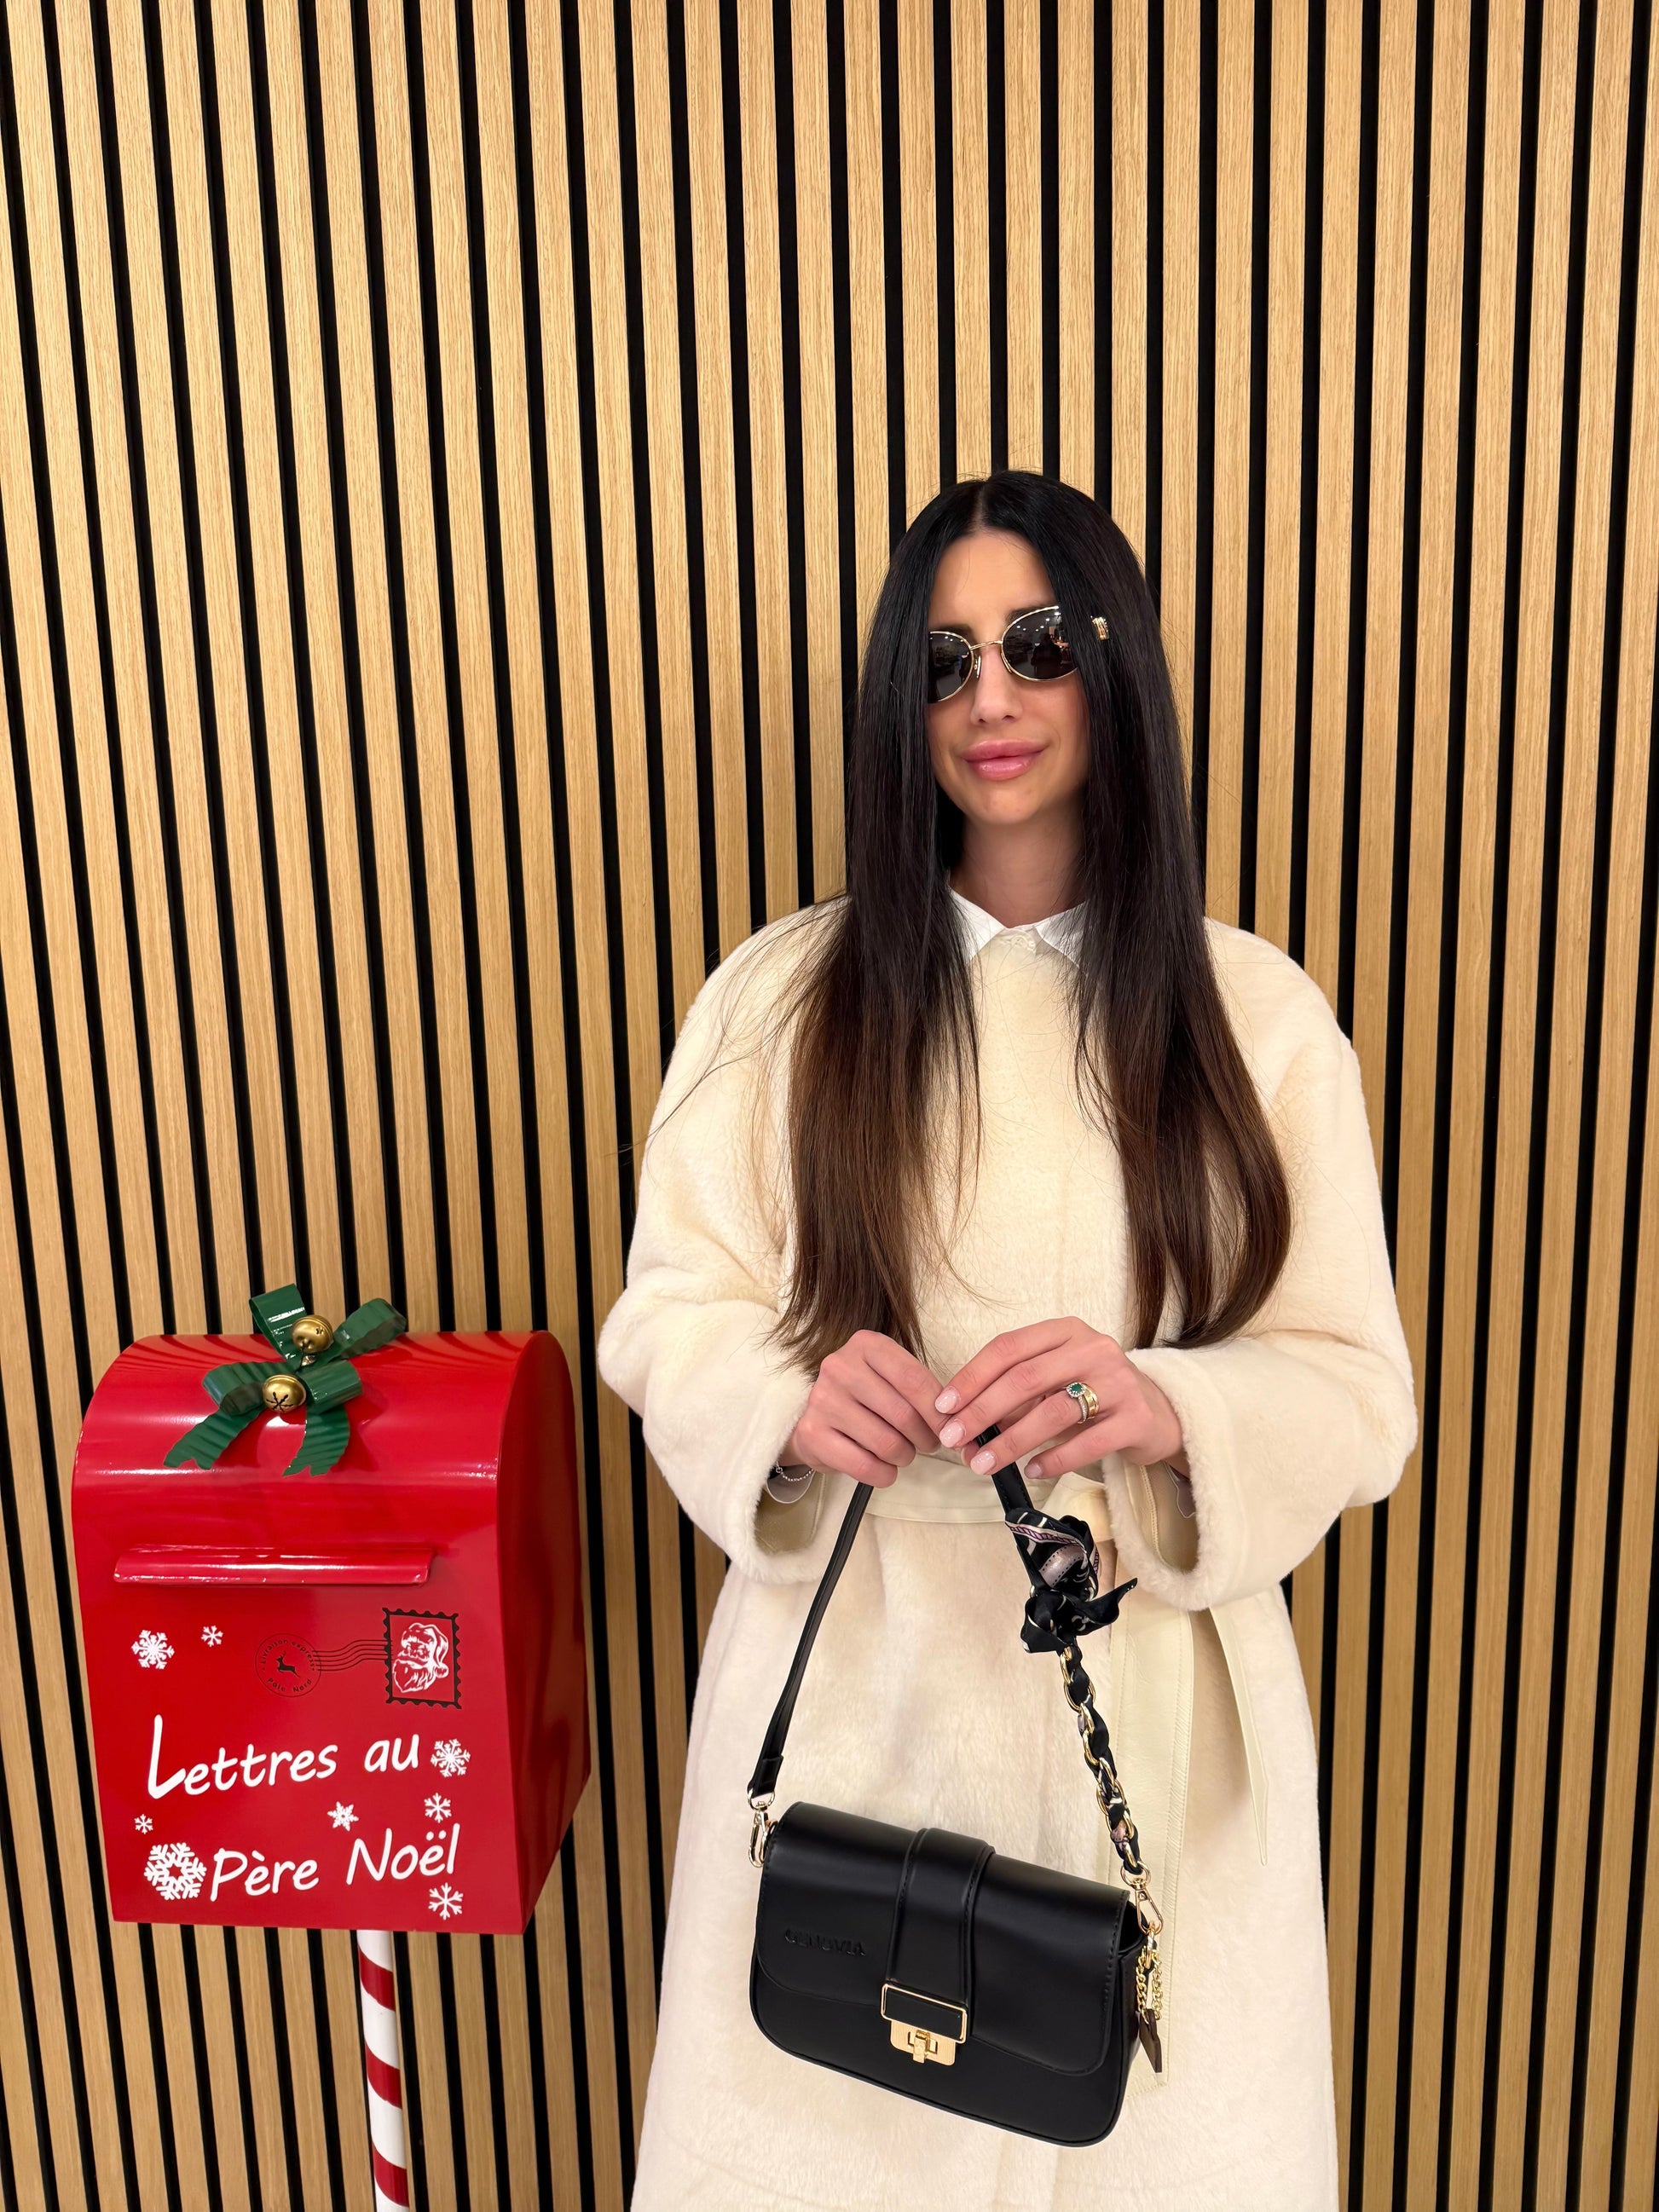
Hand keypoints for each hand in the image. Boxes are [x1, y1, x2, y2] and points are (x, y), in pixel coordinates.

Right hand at [782, 1329, 946, 1487]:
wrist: (816, 1415)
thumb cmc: (864, 1396)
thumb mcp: (890, 1377)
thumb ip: (920, 1390)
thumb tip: (953, 1421)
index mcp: (865, 1345)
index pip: (913, 1379)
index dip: (938, 1410)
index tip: (951, 1426)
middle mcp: (839, 1367)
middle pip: (903, 1414)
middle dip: (925, 1437)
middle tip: (928, 1444)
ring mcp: (822, 1400)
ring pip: (886, 1443)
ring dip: (905, 1456)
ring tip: (904, 1453)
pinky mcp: (812, 1434)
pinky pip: (864, 1465)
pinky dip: (884, 1474)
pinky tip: (885, 1468)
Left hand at [932, 1317, 1188, 1481]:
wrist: (1160, 1413)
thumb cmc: (1095, 1394)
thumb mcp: (1057, 1380)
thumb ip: (1016, 1394)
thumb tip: (963, 1424)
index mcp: (1066, 1331)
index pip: (1008, 1347)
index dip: (971, 1376)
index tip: (943, 1406)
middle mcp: (1094, 1348)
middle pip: (1026, 1378)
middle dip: (982, 1411)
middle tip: (955, 1439)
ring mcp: (1119, 1382)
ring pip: (1053, 1411)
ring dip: (1012, 1441)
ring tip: (985, 1463)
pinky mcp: (1136, 1418)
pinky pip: (1086, 1442)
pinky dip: (1054, 1459)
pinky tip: (1032, 1470)